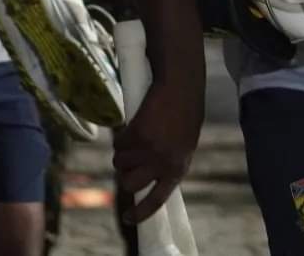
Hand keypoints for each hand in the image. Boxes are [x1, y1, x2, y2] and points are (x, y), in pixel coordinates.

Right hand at [113, 77, 203, 223]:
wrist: (182, 85)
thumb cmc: (186, 111)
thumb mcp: (184, 143)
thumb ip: (169, 162)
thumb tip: (149, 179)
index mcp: (179, 167)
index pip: (158, 200)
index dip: (141, 213)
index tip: (128, 218)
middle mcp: (163, 163)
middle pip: (130, 184)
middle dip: (125, 174)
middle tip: (129, 161)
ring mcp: (149, 150)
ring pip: (119, 163)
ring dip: (123, 152)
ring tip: (138, 134)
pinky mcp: (136, 135)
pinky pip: (118, 145)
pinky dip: (122, 136)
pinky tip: (136, 123)